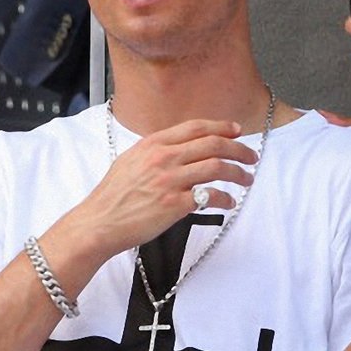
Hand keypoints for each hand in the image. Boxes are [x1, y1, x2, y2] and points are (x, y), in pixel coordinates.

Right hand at [62, 119, 259, 257]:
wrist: (99, 223)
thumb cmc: (113, 196)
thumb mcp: (130, 160)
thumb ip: (156, 150)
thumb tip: (180, 146)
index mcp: (153, 144)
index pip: (196, 128)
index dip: (221, 127)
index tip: (237, 132)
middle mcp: (163, 158)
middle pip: (213, 144)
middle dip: (239, 149)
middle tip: (251, 157)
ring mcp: (169, 181)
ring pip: (216, 168)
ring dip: (238, 173)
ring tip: (247, 178)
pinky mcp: (174, 205)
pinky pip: (210, 197)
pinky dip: (225, 199)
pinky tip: (229, 202)